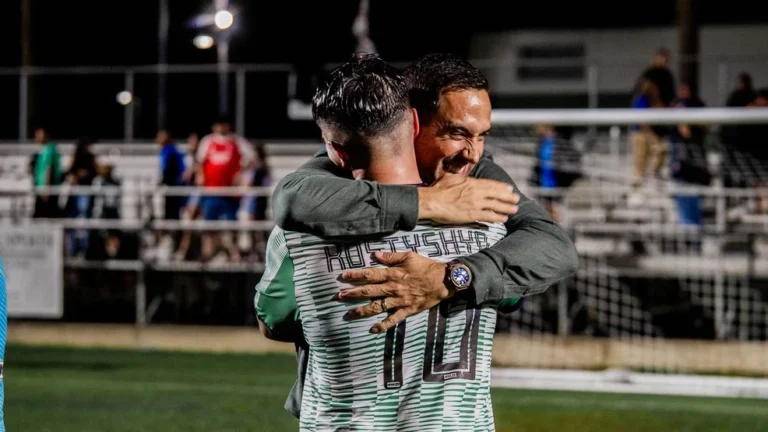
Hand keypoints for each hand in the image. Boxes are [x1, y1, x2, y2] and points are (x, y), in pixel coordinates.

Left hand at [336, 251, 451, 333]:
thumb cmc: (426, 267)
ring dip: (362, 310)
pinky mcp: (407, 310)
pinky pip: (393, 320)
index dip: (355, 275)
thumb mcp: (408, 256)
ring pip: (377, 307)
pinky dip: (383, 325)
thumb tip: (375, 254)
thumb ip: (391, 256)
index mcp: (393, 274)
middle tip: (339, 297)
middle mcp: (393, 288)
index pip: (370, 274)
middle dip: (353, 294)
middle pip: (369, 291)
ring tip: (349, 314)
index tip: (343, 277)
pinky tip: (372, 330)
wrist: (443, 281)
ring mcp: (399, 301)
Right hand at [418, 174, 518, 224]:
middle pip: (497, 194)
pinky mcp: (472, 215)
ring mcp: (475, 204)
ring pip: (496, 205)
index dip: (502, 187)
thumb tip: (461, 176)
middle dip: (508, 197)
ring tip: (514, 209)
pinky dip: (498, 217)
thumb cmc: (437, 189)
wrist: (431, 201)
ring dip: (507, 207)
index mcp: (471, 182)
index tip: (509, 188)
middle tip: (516, 199)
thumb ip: (459, 177)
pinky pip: (489, 216)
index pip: (491, 184)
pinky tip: (504, 219)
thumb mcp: (450, 177)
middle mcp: (476, 192)